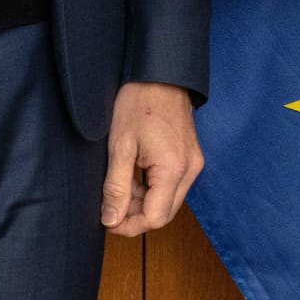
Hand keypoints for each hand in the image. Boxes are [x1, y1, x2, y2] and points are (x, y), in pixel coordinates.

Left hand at [100, 81, 202, 236]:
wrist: (160, 74)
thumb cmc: (139, 102)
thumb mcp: (120, 146)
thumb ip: (116, 187)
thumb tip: (111, 221)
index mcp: (174, 169)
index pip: (155, 218)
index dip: (128, 225)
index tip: (107, 219)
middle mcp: (190, 170)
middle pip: (164, 214)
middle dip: (135, 216)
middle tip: (110, 204)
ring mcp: (193, 163)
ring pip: (168, 201)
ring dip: (142, 202)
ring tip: (120, 184)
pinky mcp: (190, 157)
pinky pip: (172, 186)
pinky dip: (152, 189)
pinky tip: (134, 175)